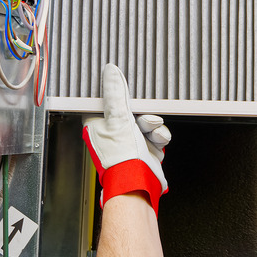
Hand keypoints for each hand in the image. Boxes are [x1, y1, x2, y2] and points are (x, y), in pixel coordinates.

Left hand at [82, 64, 170, 215]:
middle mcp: (112, 134)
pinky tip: (157, 141)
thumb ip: (116, 94)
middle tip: (142, 116)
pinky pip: (156, 134)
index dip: (116, 95)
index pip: (106, 102)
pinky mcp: (145, 149)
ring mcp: (129, 142)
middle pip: (130, 110)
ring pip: (146, 121)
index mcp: (97, 126)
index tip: (125, 90)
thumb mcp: (118, 118)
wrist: (139, 184)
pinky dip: (159, 136)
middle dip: (141, 112)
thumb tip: (111, 72)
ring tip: (151, 131)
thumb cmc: (120, 159)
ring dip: (152, 125)